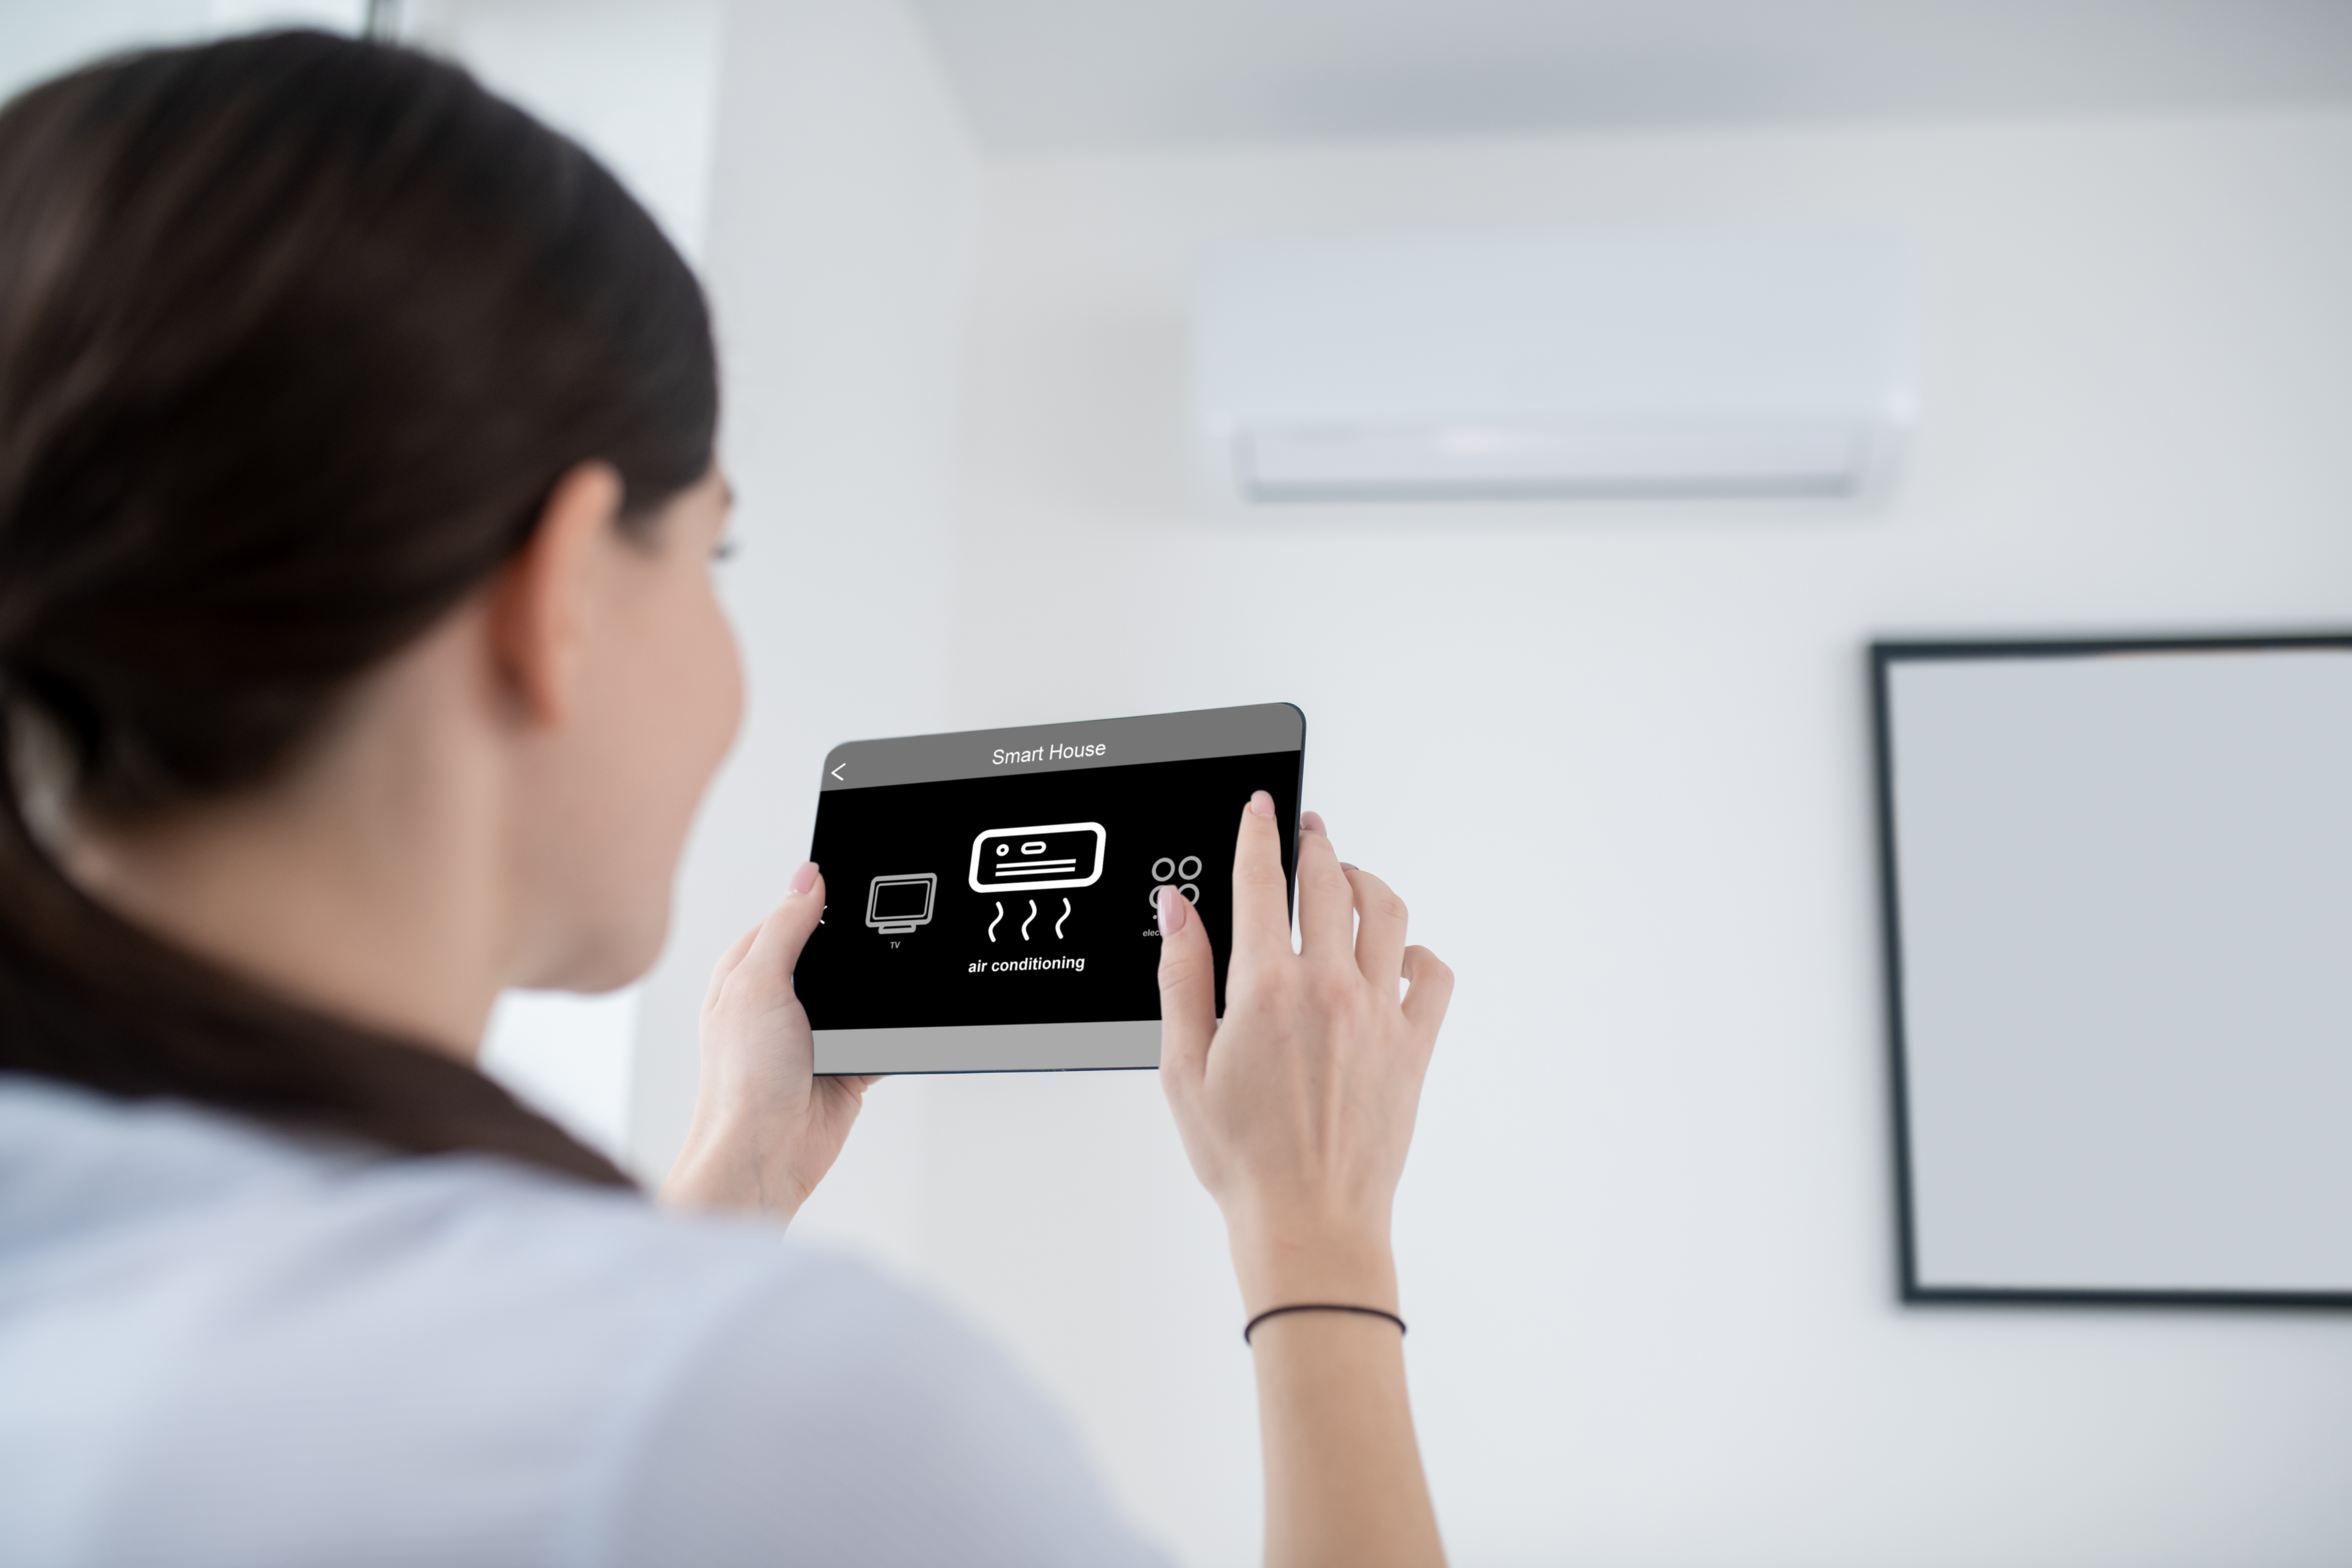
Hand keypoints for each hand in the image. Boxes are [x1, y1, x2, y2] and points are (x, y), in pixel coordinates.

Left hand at [660, 863, 876, 1222]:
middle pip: (833, 952)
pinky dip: (895, 1029)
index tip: (854, 888)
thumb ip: (784, 927)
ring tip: (887, 984)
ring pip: (861, 992)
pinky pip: (883, 1034)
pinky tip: (898, 1023)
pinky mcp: (847, 1062)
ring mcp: (815, 1033)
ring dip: (876, 991)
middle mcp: (780, 1000)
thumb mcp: (756, 984)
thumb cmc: (741, 1082)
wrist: (765, 1155)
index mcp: (749, 972)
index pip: (790, 916)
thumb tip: (808, 877)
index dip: (820, 902)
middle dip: (857, 948)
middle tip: (881, 935)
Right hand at [1156, 794, 1452, 1314]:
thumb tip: (1178, 910)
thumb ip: (1182, 975)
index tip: (1262, 807)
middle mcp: (1328, 989)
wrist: (1308, 1222)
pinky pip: (1434, 974)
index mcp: (1265, 989)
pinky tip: (1397, 956)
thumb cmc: (1243, 1159)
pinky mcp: (1415, 1046)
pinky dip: (1419, 953)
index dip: (1259, 833)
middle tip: (1306, 831)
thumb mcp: (1183, 1066)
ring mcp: (1380, 1015)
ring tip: (1349, 879)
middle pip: (1329, 882)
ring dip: (1367, 882)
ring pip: (1388, 912)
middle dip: (1314, 844)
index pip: (1261, 881)